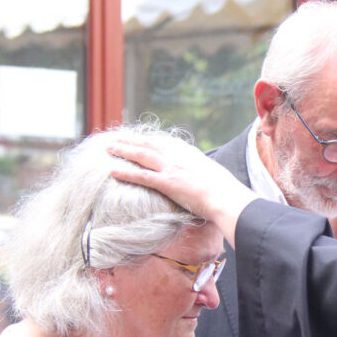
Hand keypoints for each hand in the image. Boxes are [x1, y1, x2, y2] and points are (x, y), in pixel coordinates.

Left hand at [108, 141, 255, 245]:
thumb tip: (201, 178)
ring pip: (142, 155)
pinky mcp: (168, 182)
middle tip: (116, 138)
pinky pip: (142, 176)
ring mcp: (172, 168)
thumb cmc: (225, 192)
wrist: (227, 198)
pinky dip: (126, 172)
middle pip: (150, 144)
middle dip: (131, 140)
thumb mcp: (214, 175)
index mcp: (190, 154)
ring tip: (109, 148)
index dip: (149, 139)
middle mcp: (179, 157)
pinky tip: (113, 171)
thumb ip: (202, 172)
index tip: (137, 137)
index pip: (165, 142)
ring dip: (124, 150)